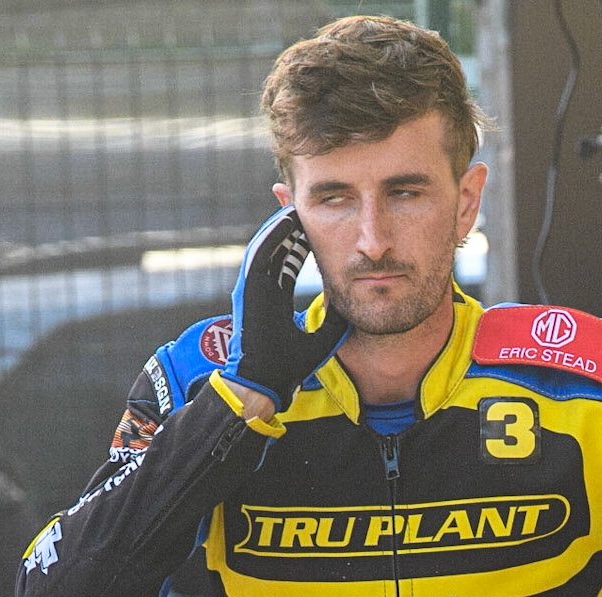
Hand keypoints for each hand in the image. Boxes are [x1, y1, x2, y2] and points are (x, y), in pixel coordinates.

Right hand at [224, 209, 347, 409]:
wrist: (264, 384)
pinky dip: (273, 236)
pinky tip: (286, 221)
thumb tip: (352, 304)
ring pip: (267, 246)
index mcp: (275, 298)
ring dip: (281, 226)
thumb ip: (333, 319)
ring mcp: (254, 288)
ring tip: (296, 206)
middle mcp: (263, 289)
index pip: (289, 262)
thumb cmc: (287, 368)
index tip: (316, 229)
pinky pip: (261, 254)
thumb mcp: (320, 338)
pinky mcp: (249, 289)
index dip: (301, 244)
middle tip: (305, 207)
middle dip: (290, 228)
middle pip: (277, 248)